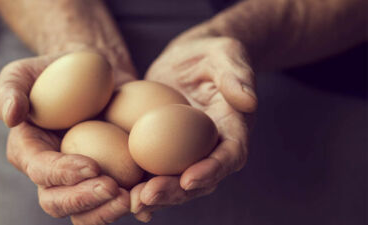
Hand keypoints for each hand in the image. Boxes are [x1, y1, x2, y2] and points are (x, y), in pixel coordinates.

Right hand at [0, 52, 135, 224]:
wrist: (94, 73)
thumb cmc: (56, 70)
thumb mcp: (24, 72)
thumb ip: (10, 89)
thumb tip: (11, 116)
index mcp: (29, 152)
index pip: (40, 171)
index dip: (63, 174)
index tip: (92, 166)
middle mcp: (52, 174)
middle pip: (59, 203)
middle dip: (85, 201)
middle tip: (114, 189)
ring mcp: (81, 180)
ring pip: (88, 212)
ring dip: (109, 211)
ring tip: (134, 198)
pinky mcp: (109, 176)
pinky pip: (116, 200)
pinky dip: (133, 204)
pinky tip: (149, 198)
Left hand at [130, 37, 256, 221]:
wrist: (189, 58)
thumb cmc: (211, 53)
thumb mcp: (226, 54)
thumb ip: (236, 75)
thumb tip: (248, 101)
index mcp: (232, 128)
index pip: (230, 155)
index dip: (212, 170)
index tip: (189, 179)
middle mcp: (211, 147)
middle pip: (200, 179)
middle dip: (176, 192)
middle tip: (149, 196)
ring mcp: (187, 151)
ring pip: (175, 182)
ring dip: (155, 195)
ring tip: (131, 201)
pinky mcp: (164, 148)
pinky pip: (154, 170)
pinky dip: (140, 184)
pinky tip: (121, 192)